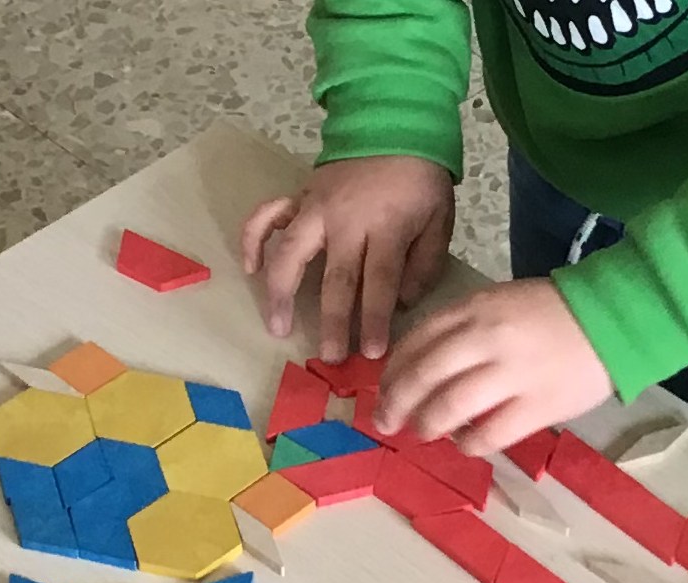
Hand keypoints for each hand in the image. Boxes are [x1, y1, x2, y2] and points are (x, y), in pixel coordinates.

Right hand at [241, 156, 454, 362]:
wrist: (393, 122)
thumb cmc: (419, 179)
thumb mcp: (439, 220)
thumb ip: (424, 264)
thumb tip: (401, 303)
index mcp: (386, 227)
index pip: (379, 283)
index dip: (374, 320)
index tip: (371, 352)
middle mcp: (346, 220)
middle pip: (336, 279)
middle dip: (332, 322)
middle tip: (329, 356)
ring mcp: (317, 208)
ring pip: (290, 253)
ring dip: (280, 292)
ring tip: (277, 326)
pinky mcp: (300, 196)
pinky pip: (267, 216)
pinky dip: (252, 239)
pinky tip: (248, 269)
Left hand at [374, 279, 612, 456]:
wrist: (614, 320)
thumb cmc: (554, 314)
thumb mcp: (502, 302)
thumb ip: (464, 328)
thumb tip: (425, 370)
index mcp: (476, 309)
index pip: (418, 340)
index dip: (394, 370)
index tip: (385, 388)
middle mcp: (487, 338)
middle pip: (424, 375)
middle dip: (396, 402)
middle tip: (385, 422)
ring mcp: (512, 374)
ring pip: (450, 406)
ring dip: (426, 425)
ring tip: (422, 433)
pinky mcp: (537, 406)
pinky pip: (489, 434)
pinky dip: (468, 443)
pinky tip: (463, 444)